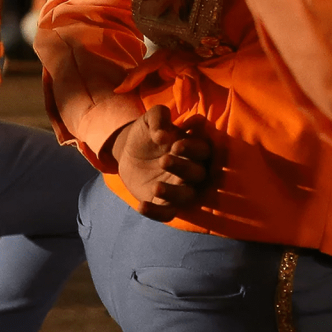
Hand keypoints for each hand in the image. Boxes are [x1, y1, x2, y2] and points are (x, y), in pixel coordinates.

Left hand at [108, 105, 211, 220]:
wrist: (128, 151)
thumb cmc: (147, 133)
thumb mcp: (150, 118)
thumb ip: (158, 117)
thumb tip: (162, 135)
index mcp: (193, 149)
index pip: (203, 150)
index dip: (192, 149)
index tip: (176, 145)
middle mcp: (191, 171)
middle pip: (198, 174)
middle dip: (183, 168)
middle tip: (164, 160)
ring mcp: (179, 189)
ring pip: (186, 196)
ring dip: (173, 193)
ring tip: (156, 187)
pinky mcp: (164, 204)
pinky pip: (166, 214)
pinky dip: (156, 213)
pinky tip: (141, 206)